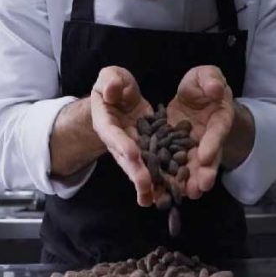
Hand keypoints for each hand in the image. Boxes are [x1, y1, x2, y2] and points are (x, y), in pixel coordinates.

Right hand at [90, 66, 154, 205]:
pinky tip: (170, 193)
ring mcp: (132, 148)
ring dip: (146, 184)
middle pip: (125, 159)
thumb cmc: (114, 85)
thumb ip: (111, 81)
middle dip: (135, 172)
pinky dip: (161, 179)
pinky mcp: (146, 150)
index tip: (132, 152)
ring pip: (139, 168)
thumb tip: (112, 91)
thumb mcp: (111, 76)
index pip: (113, 134)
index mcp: (106, 122)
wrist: (121, 96)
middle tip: (145, 185)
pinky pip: (154, 164)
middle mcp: (118, 140)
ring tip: (155, 200)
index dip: (121, 144)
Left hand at [167, 66, 234, 200]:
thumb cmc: (204, 85)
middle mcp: (208, 138)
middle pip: (208, 158)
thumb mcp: (207, 76)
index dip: (212, 143)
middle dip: (204, 173)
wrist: (194, 96)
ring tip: (184, 196)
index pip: (217, 131)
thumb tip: (216, 89)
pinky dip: (170, 180)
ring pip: (192, 168)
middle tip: (200, 188)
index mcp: (219, 118)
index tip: (205, 156)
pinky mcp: (176, 152)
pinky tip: (163, 193)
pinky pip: (173, 167)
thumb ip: (211, 80)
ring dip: (189, 182)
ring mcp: (193, 148)